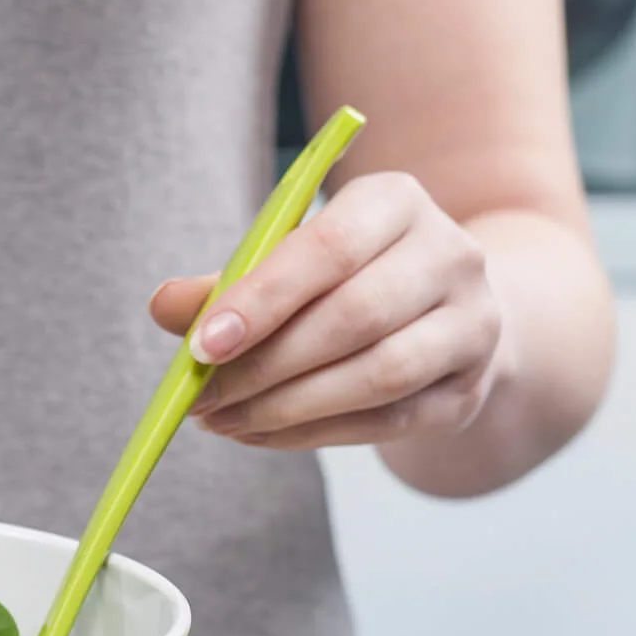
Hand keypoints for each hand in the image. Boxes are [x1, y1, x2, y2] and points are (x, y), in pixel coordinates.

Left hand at [149, 172, 505, 449]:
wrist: (441, 316)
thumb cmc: (340, 281)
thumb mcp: (286, 263)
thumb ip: (227, 282)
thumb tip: (164, 306)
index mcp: (395, 202)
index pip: (330, 248)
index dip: (262, 300)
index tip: (200, 346)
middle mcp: (450, 255)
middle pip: (354, 316)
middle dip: (264, 365)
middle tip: (201, 398)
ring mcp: (471, 325)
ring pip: (376, 375)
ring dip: (284, 407)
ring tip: (221, 419)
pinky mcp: (467, 390)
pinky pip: (385, 421)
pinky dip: (311, 433)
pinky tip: (259, 432)